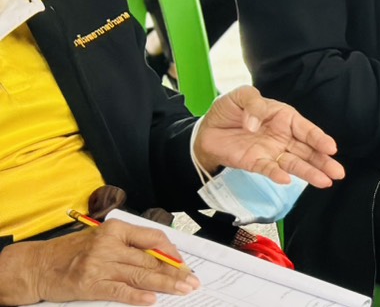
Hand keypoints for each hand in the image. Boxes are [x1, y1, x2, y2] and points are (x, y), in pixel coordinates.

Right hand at [0, 219, 199, 305]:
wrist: (38, 265)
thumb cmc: (72, 252)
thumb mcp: (102, 239)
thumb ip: (129, 245)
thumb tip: (162, 258)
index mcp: (116, 229)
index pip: (154, 238)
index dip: (173, 253)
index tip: (184, 264)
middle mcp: (109, 245)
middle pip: (150, 260)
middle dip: (175, 272)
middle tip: (192, 281)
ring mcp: (99, 265)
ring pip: (140, 275)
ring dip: (165, 284)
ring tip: (182, 290)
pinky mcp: (90, 284)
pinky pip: (120, 291)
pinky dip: (137, 296)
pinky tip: (152, 300)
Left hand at [193, 86, 344, 187]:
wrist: (205, 130)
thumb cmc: (228, 110)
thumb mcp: (242, 96)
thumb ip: (253, 104)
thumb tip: (255, 124)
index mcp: (284, 117)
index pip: (306, 129)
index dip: (319, 138)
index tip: (331, 148)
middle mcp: (282, 136)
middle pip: (307, 150)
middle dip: (323, 161)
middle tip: (338, 172)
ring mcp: (270, 151)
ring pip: (294, 163)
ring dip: (309, 172)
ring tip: (325, 182)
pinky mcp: (255, 163)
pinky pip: (269, 170)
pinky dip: (277, 175)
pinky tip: (287, 180)